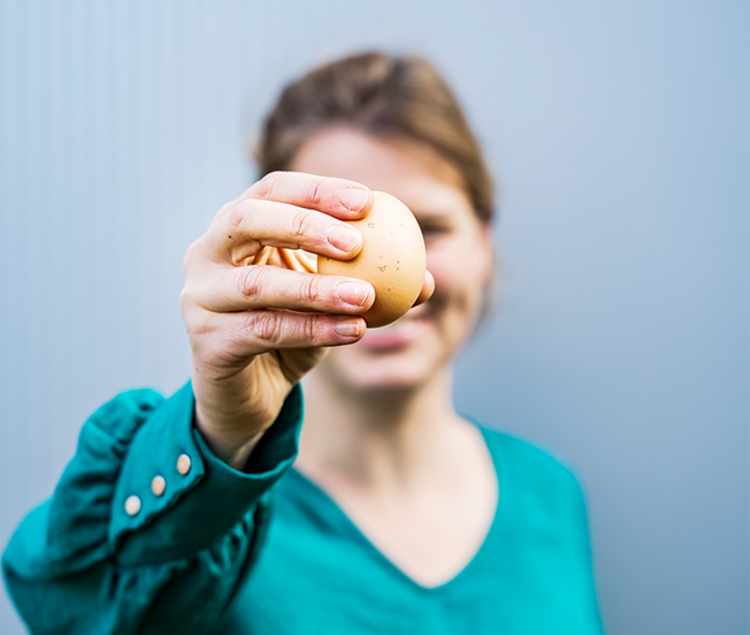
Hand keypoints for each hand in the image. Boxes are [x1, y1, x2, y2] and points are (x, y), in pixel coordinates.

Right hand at [180, 172, 378, 467]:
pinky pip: (264, 330)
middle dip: (305, 223)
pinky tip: (354, 329)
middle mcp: (205, 254)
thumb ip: (371, 285)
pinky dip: (313, 329)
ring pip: (256, 284)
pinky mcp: (206, 342)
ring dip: (316, 288)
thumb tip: (428, 281)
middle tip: (357, 243)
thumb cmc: (290, 334)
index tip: (367, 201)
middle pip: (247, 219)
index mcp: (236, 230)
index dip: (316, 190)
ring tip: (367, 296)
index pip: (271, 190)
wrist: (251, 395)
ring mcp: (199, 298)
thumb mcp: (330, 303)